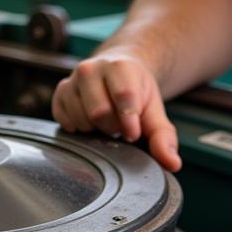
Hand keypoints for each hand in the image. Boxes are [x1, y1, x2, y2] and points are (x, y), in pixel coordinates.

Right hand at [52, 52, 181, 171]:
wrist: (117, 71)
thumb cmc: (136, 93)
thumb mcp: (154, 112)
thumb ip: (163, 138)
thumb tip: (172, 164)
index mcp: (120, 67)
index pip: (124, 98)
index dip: (129, 123)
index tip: (133, 132)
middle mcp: (91, 69)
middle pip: (99, 113)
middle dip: (112, 128)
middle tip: (119, 126)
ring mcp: (72, 80)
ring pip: (80, 119)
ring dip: (95, 129)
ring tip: (105, 121)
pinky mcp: (59, 92)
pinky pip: (64, 120)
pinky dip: (78, 127)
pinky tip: (89, 121)